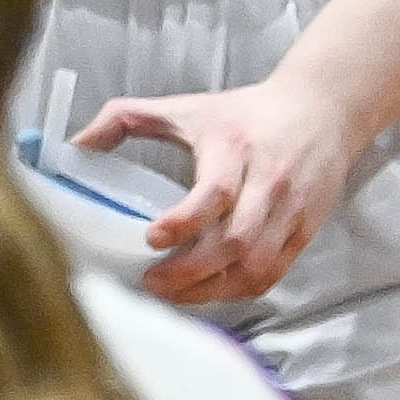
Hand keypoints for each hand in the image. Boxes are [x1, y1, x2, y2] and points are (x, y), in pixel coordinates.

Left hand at [79, 72, 359, 307]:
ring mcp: (290, 210)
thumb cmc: (245, 113)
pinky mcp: (305, 230)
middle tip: (152, 281)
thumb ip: (126, 118)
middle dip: (190, 272)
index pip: (215, 193)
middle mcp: (268, 181)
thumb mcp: (186, 106)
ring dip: (212, 290)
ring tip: (174, 293)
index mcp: (235, 147)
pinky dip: (238, 290)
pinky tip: (208, 291)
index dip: (183, 222)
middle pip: (235, 241)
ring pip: (256, 266)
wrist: (323, 110)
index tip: (151, 238)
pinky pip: (273, 273)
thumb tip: (76, 143)